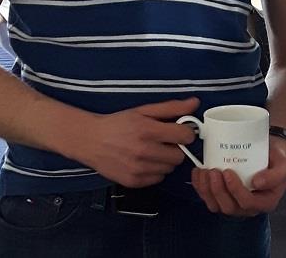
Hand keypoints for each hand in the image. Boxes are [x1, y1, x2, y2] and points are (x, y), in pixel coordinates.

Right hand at [77, 97, 199, 187]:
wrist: (91, 140)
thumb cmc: (119, 123)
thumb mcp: (144, 110)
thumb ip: (171, 107)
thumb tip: (195, 103)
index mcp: (149, 131)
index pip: (185, 137)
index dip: (185, 133)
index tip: (179, 131)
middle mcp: (144, 152)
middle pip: (179, 156)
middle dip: (176, 148)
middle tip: (164, 142)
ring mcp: (138, 169)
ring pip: (169, 169)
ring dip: (166, 160)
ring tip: (153, 151)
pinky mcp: (133, 182)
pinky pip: (158, 179)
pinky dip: (156, 171)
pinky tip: (145, 161)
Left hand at [191, 137, 285, 215]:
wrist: (269, 153)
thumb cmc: (275, 160)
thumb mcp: (285, 165)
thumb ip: (276, 175)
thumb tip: (257, 183)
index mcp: (265, 202)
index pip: (248, 203)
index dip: (235, 190)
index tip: (228, 172)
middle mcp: (249, 207)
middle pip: (229, 207)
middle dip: (218, 190)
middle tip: (214, 171)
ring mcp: (234, 203)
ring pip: (216, 205)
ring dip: (206, 190)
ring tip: (204, 171)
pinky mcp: (222, 197)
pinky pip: (208, 199)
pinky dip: (200, 187)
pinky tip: (198, 173)